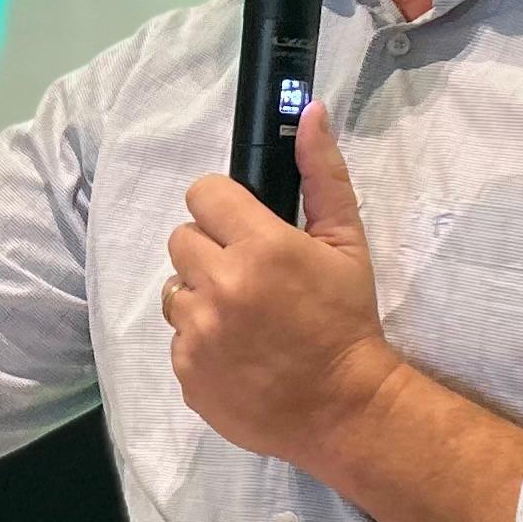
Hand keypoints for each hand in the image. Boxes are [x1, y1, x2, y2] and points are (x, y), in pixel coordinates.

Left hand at [163, 104, 411, 468]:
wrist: (345, 408)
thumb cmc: (348, 320)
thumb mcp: (347, 243)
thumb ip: (322, 174)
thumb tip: (309, 113)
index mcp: (259, 247)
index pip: (202, 194)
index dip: (223, 207)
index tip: (244, 226)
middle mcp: (220, 287)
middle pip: (181, 239)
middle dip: (210, 250)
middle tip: (249, 275)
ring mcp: (198, 334)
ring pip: (174, 289)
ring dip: (201, 296)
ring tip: (244, 317)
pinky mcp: (187, 372)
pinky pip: (177, 338)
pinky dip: (201, 341)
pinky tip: (238, 351)